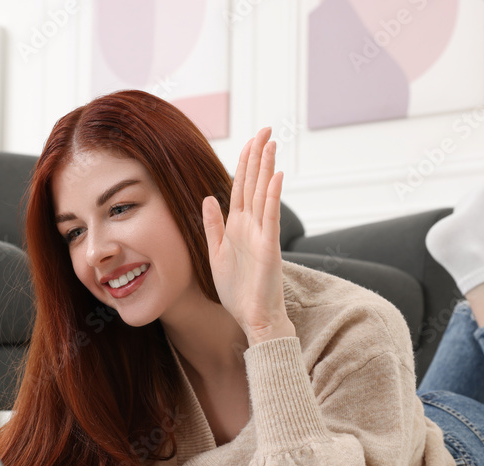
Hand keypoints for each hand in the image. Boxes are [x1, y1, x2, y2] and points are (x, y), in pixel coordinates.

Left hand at [202, 127, 293, 344]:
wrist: (253, 317)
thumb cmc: (238, 291)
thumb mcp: (215, 253)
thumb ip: (213, 225)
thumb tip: (208, 198)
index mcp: (237, 226)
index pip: (240, 187)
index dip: (244, 163)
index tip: (250, 140)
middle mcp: (251, 226)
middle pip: (253, 183)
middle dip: (258, 156)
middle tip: (266, 129)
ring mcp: (262, 234)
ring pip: (263, 193)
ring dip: (266, 167)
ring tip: (271, 143)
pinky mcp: (269, 247)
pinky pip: (270, 216)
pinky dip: (272, 196)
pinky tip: (276, 176)